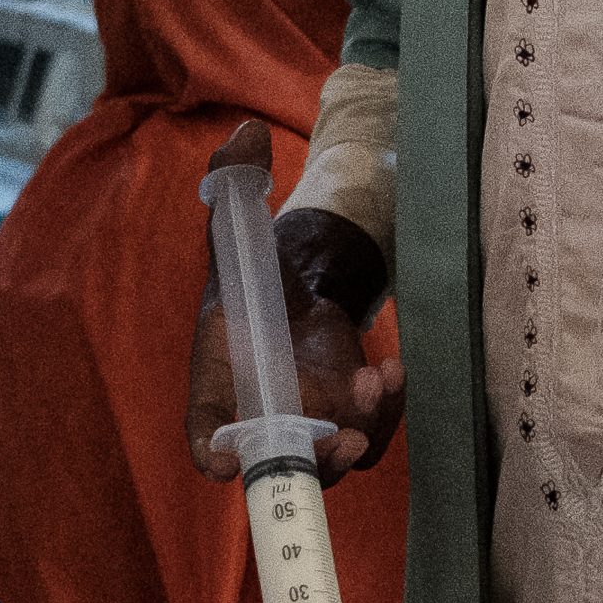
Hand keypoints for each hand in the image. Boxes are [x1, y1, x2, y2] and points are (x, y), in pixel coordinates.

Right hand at [185, 120, 402, 480]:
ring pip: (336, 458)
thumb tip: (245, 136)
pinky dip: (389, 412)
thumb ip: (231, 189)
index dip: (213, 454)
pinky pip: (372, 433)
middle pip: (280, 466)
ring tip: (378, 385)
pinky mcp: (348, 417)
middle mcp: (261, 418)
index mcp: (218, 385)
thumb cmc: (253, 275)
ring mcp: (308, 423)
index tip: (227, 466)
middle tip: (339, 440)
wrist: (293, 288)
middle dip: (312, 462)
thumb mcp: (238, 226)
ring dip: (362, 434)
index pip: (206, 434)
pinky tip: (396, 371)